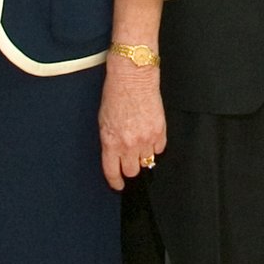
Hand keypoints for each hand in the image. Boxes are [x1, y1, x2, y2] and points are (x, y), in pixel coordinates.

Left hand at [98, 59, 165, 190]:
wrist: (133, 78)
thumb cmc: (115, 95)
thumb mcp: (103, 121)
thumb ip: (110, 141)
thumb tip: (115, 155)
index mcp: (110, 142)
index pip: (112, 172)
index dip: (115, 182)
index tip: (118, 185)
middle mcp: (128, 144)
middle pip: (132, 171)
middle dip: (130, 168)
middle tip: (130, 161)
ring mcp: (146, 139)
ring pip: (147, 161)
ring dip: (143, 156)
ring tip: (140, 144)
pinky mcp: (160, 131)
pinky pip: (159, 149)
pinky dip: (155, 146)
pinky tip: (150, 136)